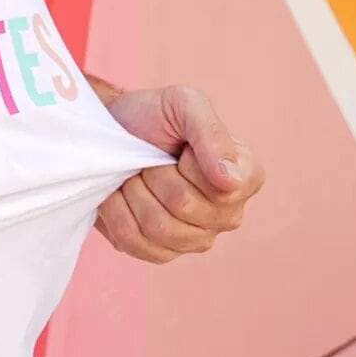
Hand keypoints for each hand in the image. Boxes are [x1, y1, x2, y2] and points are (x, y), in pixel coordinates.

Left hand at [96, 84, 263, 263]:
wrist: (110, 128)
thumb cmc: (153, 115)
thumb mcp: (183, 103)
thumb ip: (211, 132)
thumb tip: (231, 180)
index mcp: (245, 177)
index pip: (222, 188)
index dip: (188, 163)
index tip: (180, 147)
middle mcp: (228, 214)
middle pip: (184, 207)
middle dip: (155, 174)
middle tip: (151, 158)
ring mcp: (196, 239)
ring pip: (157, 227)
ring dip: (134, 192)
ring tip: (136, 174)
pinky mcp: (161, 253)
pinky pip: (134, 242)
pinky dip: (117, 211)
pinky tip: (121, 193)